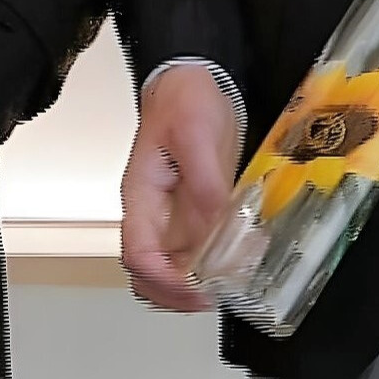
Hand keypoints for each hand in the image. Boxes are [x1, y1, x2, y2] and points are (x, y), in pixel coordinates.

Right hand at [121, 62, 238, 312]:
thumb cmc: (185, 99)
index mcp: (141, 195)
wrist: (192, 80)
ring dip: (194, 287)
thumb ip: (206, 181)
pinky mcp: (195, 213)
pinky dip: (214, 266)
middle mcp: (152, 213)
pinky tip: (240, 262)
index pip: (137, 253)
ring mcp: (172, 216)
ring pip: (171, 269)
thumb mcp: (197, 133)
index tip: (197, 289)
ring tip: (229, 286)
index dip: (163, 280)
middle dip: (175, 295)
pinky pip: (198, 252)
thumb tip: (219, 224)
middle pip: (147, 273)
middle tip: (213, 298)